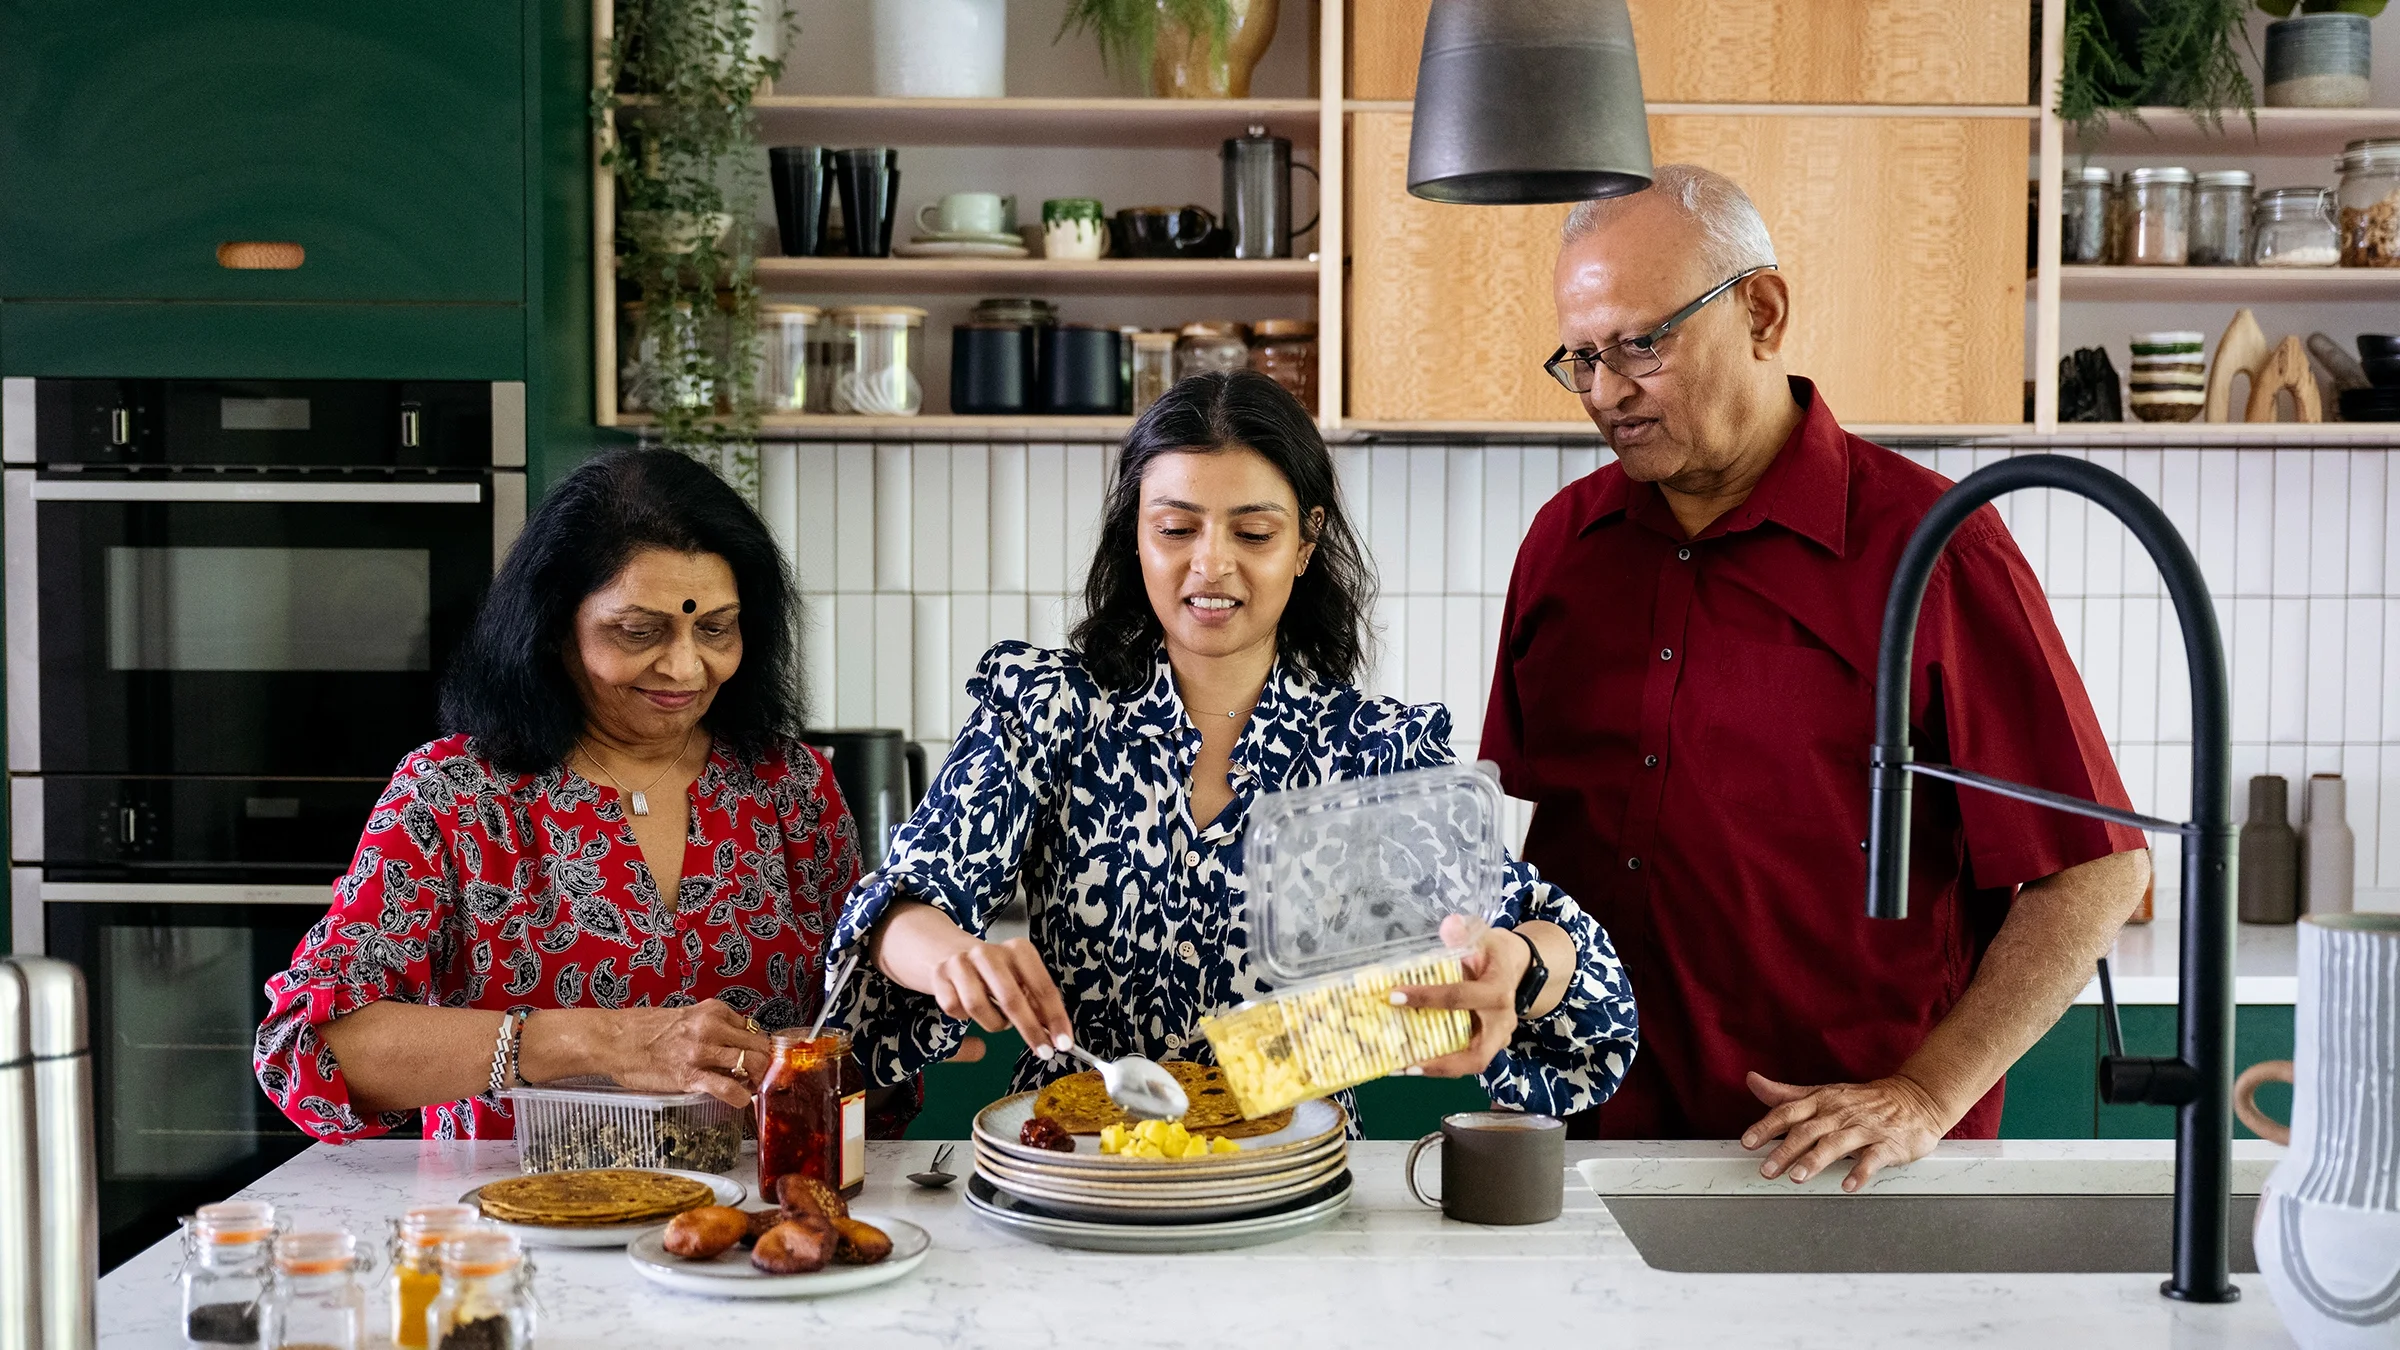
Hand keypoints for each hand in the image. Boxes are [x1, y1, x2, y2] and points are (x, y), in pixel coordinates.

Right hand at [591, 998, 775, 1110]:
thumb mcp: (686, 1016)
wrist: (613, 1040)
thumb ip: (712, 1026)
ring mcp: (701, 1051)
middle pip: (759, 1046)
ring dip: (758, 1080)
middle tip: (761, 1077)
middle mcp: (711, 1027)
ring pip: (751, 1064)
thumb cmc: (644, 1029)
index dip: (760, 1047)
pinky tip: (741, 1101)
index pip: (754, 1029)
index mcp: (713, 1011)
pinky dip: (740, 1097)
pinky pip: (728, 1088)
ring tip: (752, 1088)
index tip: (760, 1059)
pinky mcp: (689, 1075)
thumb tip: (735, 1043)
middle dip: (766, 1064)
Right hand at [926, 937, 1073, 1059]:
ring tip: (997, 1019)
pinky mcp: (940, 975)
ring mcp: (961, 962)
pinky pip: (956, 1009)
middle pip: (1011, 998)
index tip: (1063, 1042)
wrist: (952, 953)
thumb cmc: (996, 975)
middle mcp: (989, 952)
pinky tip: (970, 1008)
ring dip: (993, 1023)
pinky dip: (965, 1017)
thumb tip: (1054, 1034)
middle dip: (1029, 1030)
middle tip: (1043, 1052)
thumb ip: (1036, 1003)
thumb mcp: (1021, 980)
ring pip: (978, 1007)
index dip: (1055, 1018)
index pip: (1042, 987)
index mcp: (1018, 950)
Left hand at [1389, 916, 1531, 1077]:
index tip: (1394, 996)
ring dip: (1435, 1068)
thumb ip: (1464, 932)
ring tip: (1400, 1067)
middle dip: (1442, 1063)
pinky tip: (1407, 1062)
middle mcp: (1501, 1022)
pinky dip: (1438, 1063)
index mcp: (1498, 991)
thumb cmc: (1491, 951)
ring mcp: (1497, 1039)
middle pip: (1477, 1056)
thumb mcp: (1481, 935)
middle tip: (1408, 1064)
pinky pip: (1463, 1059)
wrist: (1513, 966)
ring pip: (1469, 1063)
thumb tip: (1450, 925)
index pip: (1461, 997)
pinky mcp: (1486, 1046)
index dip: (1427, 997)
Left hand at [1738, 1071, 1945, 1191]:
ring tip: (1798, 1177)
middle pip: (1808, 1131)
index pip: (1789, 1111)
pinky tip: (1848, 1185)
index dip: (1766, 1126)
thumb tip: (1753, 1081)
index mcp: (1822, 1101)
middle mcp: (1840, 1114)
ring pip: (1837, 1143)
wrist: (1916, 1098)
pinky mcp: (1889, 1144)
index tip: (1748, 1142)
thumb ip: (1786, 1094)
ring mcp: (1865, 1128)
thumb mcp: (1823, 1093)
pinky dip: (1861, 1171)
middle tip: (1767, 1170)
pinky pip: (1874, 1158)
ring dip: (1816, 1160)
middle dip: (1785, 1150)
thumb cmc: (1863, 1100)